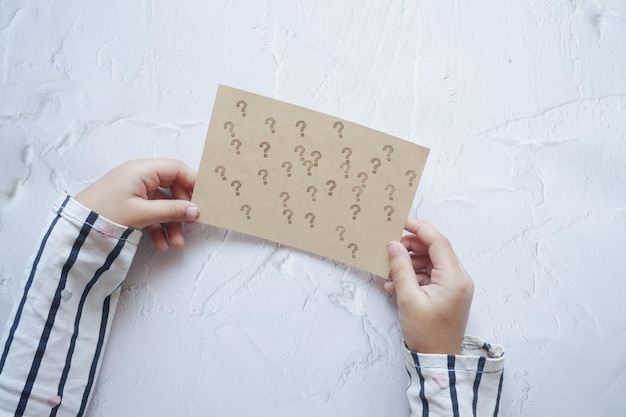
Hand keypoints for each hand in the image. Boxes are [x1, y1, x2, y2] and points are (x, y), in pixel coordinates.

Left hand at [75, 159, 199, 250]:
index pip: (176, 169)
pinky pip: (151, 212)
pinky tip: (161, 244)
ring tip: (176, 243)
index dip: (193, 182)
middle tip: (192, 224)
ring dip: (171, 222)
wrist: (75, 228)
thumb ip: (172, 211)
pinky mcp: (129, 204)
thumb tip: (195, 211)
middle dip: (182, 209)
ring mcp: (134, 191)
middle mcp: (139, 176)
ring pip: (162, 203)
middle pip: (172, 187)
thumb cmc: (105, 213)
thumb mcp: (142, 213)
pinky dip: (158, 227)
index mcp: (142, 170)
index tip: (204, 200)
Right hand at [385, 219, 472, 353]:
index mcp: (454, 278)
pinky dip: (414, 276)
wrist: (437, 360)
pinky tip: (396, 284)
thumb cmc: (427, 333)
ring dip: (410, 263)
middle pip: (435, 250)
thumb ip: (401, 268)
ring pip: (431, 262)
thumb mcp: (408, 298)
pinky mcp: (449, 293)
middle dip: (412, 247)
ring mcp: (455, 286)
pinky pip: (431, 276)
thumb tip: (393, 246)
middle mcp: (459, 279)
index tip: (402, 222)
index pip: (439, 242)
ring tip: (390, 272)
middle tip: (392, 248)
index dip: (420, 229)